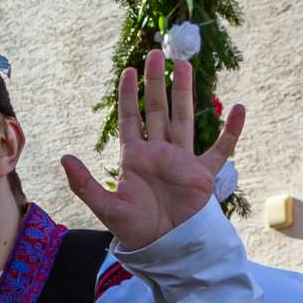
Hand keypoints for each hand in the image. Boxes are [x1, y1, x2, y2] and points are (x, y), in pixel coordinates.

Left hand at [62, 48, 244, 251]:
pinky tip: (238, 108)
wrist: (165, 248)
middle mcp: (159, 153)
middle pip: (157, 110)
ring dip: (185, 93)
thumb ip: (84, 182)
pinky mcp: (203, 174)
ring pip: (183, 119)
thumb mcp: (105, 205)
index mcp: (135, 157)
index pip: (130, 118)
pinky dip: (231, 130)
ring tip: (185, 66)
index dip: (127, 95)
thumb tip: (63, 156)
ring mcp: (182, 161)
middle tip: (156, 54)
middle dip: (156, 83)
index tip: (127, 70)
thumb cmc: (135, 229)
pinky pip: (220, 149)